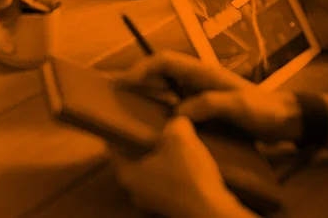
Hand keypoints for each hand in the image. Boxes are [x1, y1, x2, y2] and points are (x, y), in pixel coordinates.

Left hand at [114, 117, 254, 217]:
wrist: (212, 211)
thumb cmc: (188, 175)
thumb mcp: (180, 137)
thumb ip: (175, 123)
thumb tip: (178, 121)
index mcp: (126, 174)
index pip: (115, 147)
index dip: (124, 131)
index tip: (134, 120)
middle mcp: (135, 191)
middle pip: (135, 160)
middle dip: (148, 145)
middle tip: (159, 130)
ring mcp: (152, 202)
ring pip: (153, 173)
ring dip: (165, 160)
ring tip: (178, 146)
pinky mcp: (170, 208)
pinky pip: (168, 185)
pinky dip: (176, 175)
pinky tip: (191, 165)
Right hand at [120, 51, 301, 143]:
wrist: (285, 120)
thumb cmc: (263, 110)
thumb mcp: (238, 106)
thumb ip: (209, 104)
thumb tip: (177, 112)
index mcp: (203, 72)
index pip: (165, 61)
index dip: (142, 68)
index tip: (125, 82)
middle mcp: (197, 79)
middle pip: (160, 72)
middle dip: (138, 80)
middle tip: (118, 96)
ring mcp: (200, 92)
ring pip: (166, 88)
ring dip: (148, 94)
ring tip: (131, 110)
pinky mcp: (204, 106)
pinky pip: (176, 103)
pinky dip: (162, 109)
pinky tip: (157, 125)